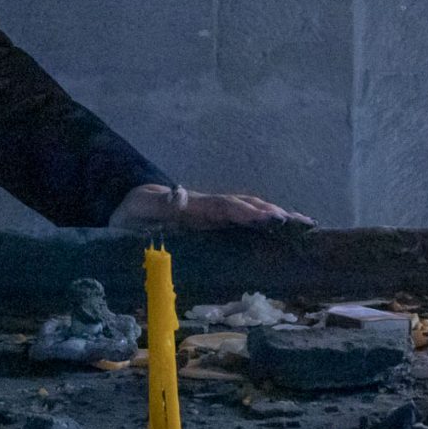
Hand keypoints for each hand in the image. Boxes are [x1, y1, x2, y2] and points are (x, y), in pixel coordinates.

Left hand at [107, 183, 313, 232]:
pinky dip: (263, 224)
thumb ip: (160, 204)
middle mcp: (208, 208)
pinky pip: (240, 223)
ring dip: (274, 217)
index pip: (224, 207)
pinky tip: (280, 233)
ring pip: (247, 212)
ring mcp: (211, 216)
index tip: (270, 218)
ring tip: (301, 226)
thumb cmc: (132, 213)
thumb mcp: (140, 208)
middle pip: (245, 206)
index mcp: (192, 206)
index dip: (247, 212)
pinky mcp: (211, 225)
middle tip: (301, 224)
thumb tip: (180, 195)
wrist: (126, 208)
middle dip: (272, 213)